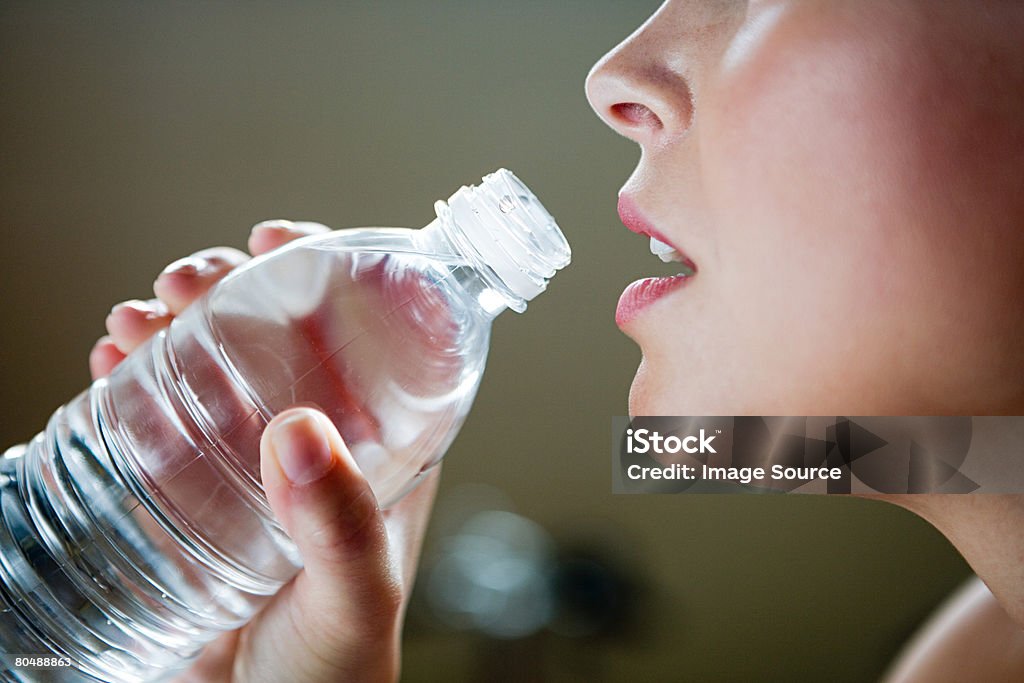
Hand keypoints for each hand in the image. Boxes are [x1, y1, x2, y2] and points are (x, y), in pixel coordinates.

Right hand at [91, 221, 438, 682]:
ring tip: (138, 317)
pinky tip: (110, 362)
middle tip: (189, 279)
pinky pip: (164, 416)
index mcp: (378, 453)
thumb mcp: (354, 600)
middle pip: (279, 341)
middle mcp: (316, 449)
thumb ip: (343, 526)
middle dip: (233, 292)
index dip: (329, 278)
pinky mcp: (191, 495)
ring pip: (216, 369)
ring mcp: (248, 468)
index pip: (366, 342)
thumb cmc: (332, 677)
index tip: (283, 239)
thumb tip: (302, 430)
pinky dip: (135, 379)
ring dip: (177, 327)